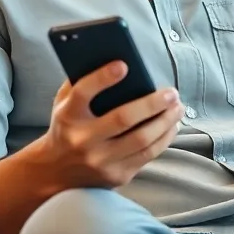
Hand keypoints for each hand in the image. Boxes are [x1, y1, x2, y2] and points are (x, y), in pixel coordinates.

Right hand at [36, 61, 183, 188]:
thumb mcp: (64, 103)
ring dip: (166, 121)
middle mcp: (82, 140)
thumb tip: (114, 57)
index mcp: (68, 116)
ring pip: (142, 139)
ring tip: (178, 107)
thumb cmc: (67, 127)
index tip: (124, 65)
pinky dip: (165, 138)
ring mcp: (100, 160)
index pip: (83, 93)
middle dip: (152, 104)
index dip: (102, 78)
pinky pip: (148, 155)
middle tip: (172, 93)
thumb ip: (81, 82)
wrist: (56, 172)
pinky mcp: (116, 175)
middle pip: (122, 119)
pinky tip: (172, 125)